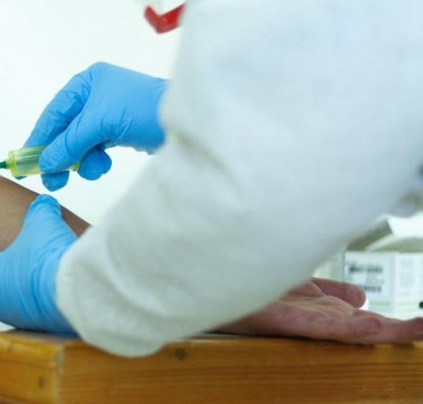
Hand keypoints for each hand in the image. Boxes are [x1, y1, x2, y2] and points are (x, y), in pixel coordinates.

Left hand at [0, 195, 75, 332]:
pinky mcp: (31, 325)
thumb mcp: (42, 224)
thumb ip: (39, 211)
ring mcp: (10, 313)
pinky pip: (19, 310)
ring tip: (11, 275)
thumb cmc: (47, 256)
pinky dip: (22, 299)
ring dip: (1, 288)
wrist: (74, 292)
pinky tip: (35, 290)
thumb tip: (43, 203)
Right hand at [26, 62, 166, 190]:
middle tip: (52, 180)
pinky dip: (95, 160)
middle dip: (59, 154)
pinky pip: (95, 148)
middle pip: (65, 129)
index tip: (25, 162)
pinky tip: (103, 165)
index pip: (54, 113)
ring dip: (80, 160)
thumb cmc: (143, 110)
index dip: (38, 138)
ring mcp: (107, 114)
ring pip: (80, 142)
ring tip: (89, 171)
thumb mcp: (100, 123)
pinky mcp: (119, 131)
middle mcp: (95, 95)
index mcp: (87, 82)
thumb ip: (69, 143)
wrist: (187, 122)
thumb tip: (45, 162)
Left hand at [215, 278, 422, 342]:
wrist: (210, 281)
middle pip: (363, 329)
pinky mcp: (279, 318)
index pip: (367, 321)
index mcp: (321, 311)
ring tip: (413, 329)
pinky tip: (367, 321)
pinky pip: (314, 324)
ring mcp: (298, 320)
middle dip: (397, 331)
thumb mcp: (300, 285)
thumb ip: (330, 292)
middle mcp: (314, 318)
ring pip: (345, 330)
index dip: (395, 324)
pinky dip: (342, 325)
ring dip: (380, 331)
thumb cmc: (252, 282)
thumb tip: (362, 297)